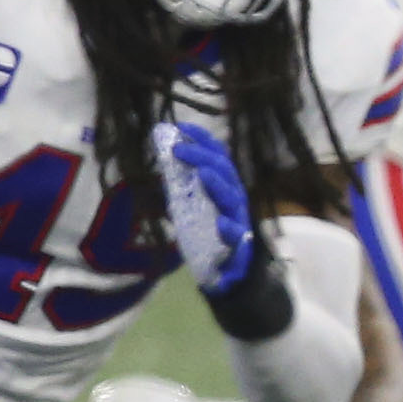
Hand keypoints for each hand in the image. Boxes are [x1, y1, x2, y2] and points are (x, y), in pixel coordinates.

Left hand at [150, 123, 258, 296]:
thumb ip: (181, 185)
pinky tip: (221, 223)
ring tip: (203, 174)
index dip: (202, 141)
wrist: (228, 274)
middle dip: (203, 158)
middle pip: (224, 172)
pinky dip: (230, 229)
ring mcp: (239, 222)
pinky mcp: (240, 247)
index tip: (181, 128)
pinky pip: (237, 236)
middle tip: (178, 148)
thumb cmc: (208, 235)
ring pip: (232, 199)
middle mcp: (234, 200)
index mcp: (223, 187)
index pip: (218, 157)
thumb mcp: (190, 205)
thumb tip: (162, 157)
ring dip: (218, 185)